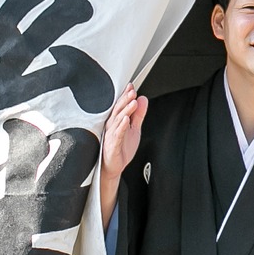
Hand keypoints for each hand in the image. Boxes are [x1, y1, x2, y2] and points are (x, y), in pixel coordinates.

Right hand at [98, 86, 147, 228]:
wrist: (114, 168)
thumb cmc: (120, 149)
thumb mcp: (134, 129)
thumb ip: (139, 115)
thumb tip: (143, 99)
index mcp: (116, 121)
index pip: (121, 106)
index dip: (125, 96)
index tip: (131, 86)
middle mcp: (111, 126)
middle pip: (118, 110)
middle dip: (125, 100)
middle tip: (132, 91)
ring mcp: (110, 135)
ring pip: (117, 120)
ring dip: (125, 111)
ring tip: (132, 102)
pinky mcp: (111, 145)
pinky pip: (116, 134)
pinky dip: (121, 127)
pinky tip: (126, 120)